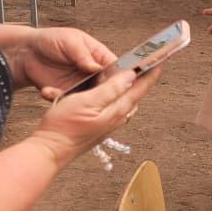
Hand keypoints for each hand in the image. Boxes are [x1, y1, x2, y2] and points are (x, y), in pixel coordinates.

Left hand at [11, 28, 116, 98]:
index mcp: (98, 56)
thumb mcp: (70, 41)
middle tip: (90, 93)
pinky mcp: (66, 93)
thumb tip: (97, 67)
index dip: (119, 77)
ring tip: (66, 92)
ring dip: (79, 98)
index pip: (116, 68)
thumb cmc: (50, 40)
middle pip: (106, 87)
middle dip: (100, 92)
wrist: (27, 52)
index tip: (115, 84)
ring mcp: (80, 84)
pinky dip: (60, 99)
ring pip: (89, 98)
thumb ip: (83, 54)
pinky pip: (69, 101)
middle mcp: (92, 72)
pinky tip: (49, 91)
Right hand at [35, 65, 161, 162]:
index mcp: (117, 110)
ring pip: (125, 101)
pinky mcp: (99, 126)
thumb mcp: (88, 101)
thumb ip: (111, 89)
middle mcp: (116, 118)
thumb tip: (131, 76)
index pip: (140, 88)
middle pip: (135, 94)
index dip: (151, 72)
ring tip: (132, 74)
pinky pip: (114, 107)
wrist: (50, 150)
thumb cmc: (65, 126)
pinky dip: (117, 95)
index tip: (160, 60)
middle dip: (143, 79)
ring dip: (130, 87)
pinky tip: (110, 91)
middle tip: (147, 64)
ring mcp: (108, 124)